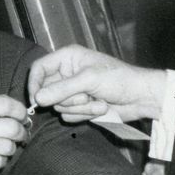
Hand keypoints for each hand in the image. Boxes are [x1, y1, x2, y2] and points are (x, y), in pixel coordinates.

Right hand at [0, 94, 31, 174]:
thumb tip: (13, 111)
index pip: (6, 104)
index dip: (20, 112)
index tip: (23, 117)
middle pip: (11, 127)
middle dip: (21, 132)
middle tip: (21, 135)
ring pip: (7, 146)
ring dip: (11, 148)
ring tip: (5, 148)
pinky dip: (0, 161)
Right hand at [29, 45, 167, 122]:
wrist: (139, 98)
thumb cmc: (119, 79)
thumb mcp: (89, 79)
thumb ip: (61, 89)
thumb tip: (37, 99)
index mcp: (68, 58)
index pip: (38, 68)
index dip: (34, 84)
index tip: (37, 100)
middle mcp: (67, 74)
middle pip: (46, 92)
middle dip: (66, 99)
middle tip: (85, 96)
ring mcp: (72, 92)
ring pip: (58, 107)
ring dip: (79, 108)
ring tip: (97, 101)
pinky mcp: (79, 107)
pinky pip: (68, 116)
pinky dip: (84, 115)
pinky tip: (99, 107)